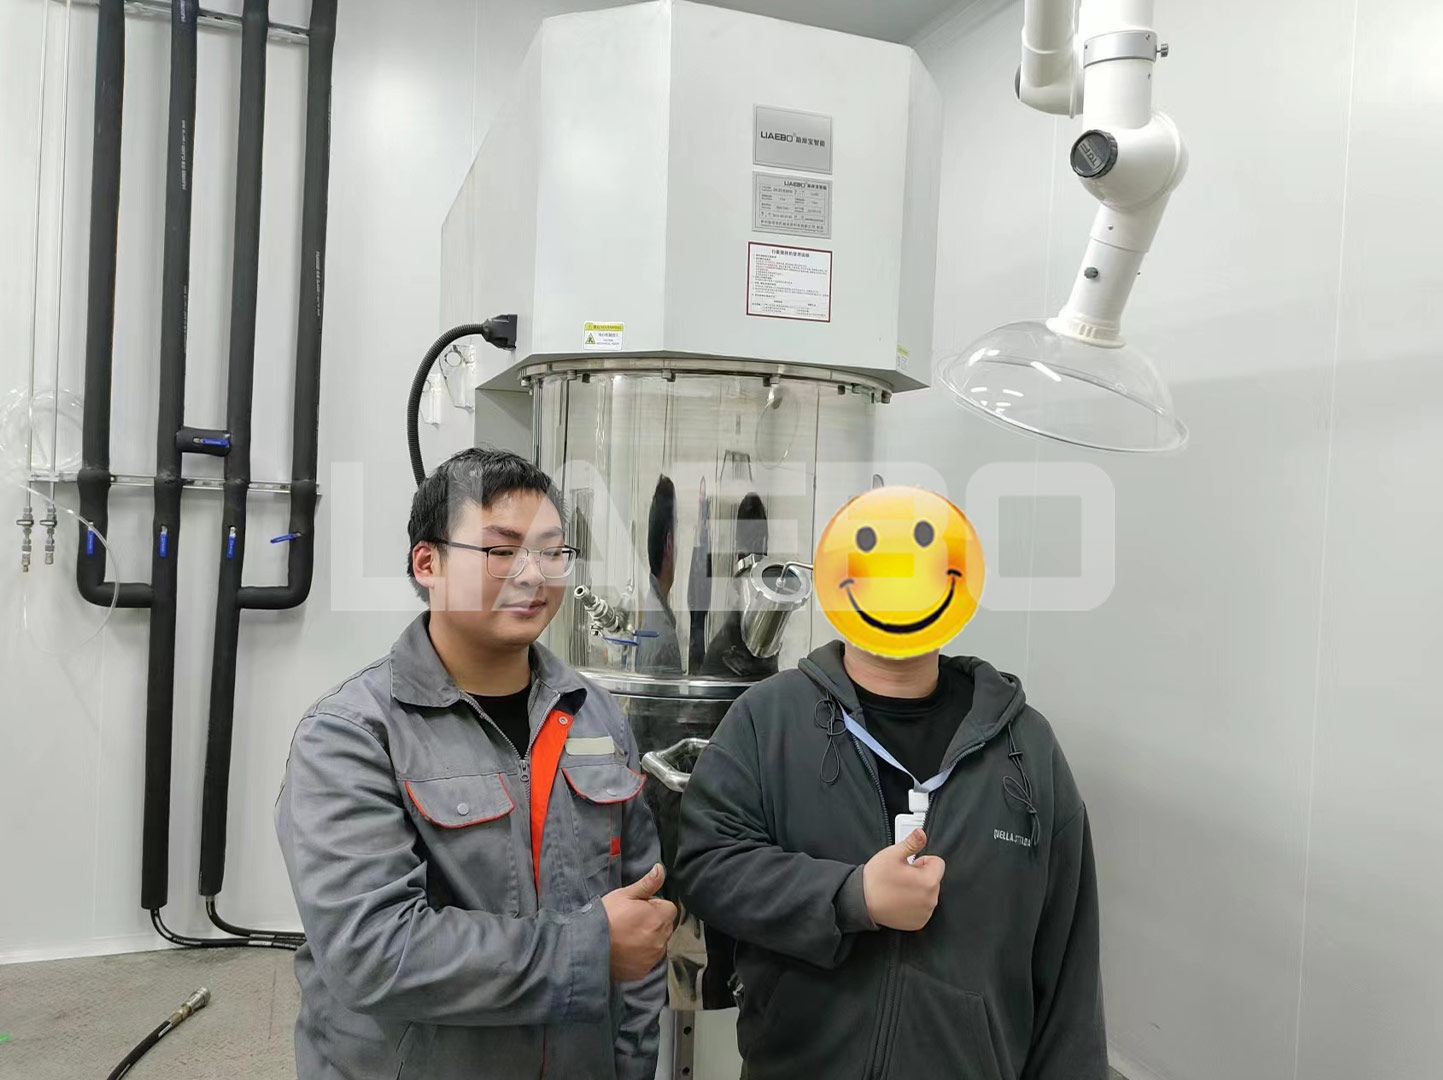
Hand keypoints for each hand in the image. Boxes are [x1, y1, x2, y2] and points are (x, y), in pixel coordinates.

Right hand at [602, 863, 676, 980]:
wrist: (588, 946)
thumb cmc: (606, 917)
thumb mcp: (625, 895)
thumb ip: (647, 883)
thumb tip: (660, 869)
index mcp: (658, 918)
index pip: (669, 908)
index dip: (654, 906)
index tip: (639, 908)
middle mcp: (660, 939)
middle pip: (665, 926)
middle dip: (654, 922)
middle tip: (631, 921)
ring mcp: (653, 957)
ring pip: (658, 943)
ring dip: (649, 939)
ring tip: (627, 936)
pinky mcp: (644, 970)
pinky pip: (649, 959)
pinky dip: (642, 955)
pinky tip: (626, 950)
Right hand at [862, 829, 944, 931]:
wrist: (862, 903)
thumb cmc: (876, 879)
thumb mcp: (892, 854)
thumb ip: (911, 843)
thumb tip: (922, 833)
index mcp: (928, 881)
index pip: (938, 863)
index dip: (923, 860)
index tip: (909, 865)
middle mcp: (931, 900)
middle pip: (934, 879)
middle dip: (921, 875)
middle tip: (901, 877)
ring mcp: (925, 913)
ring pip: (928, 893)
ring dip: (918, 890)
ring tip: (899, 888)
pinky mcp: (918, 922)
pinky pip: (922, 908)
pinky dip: (914, 904)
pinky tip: (899, 900)